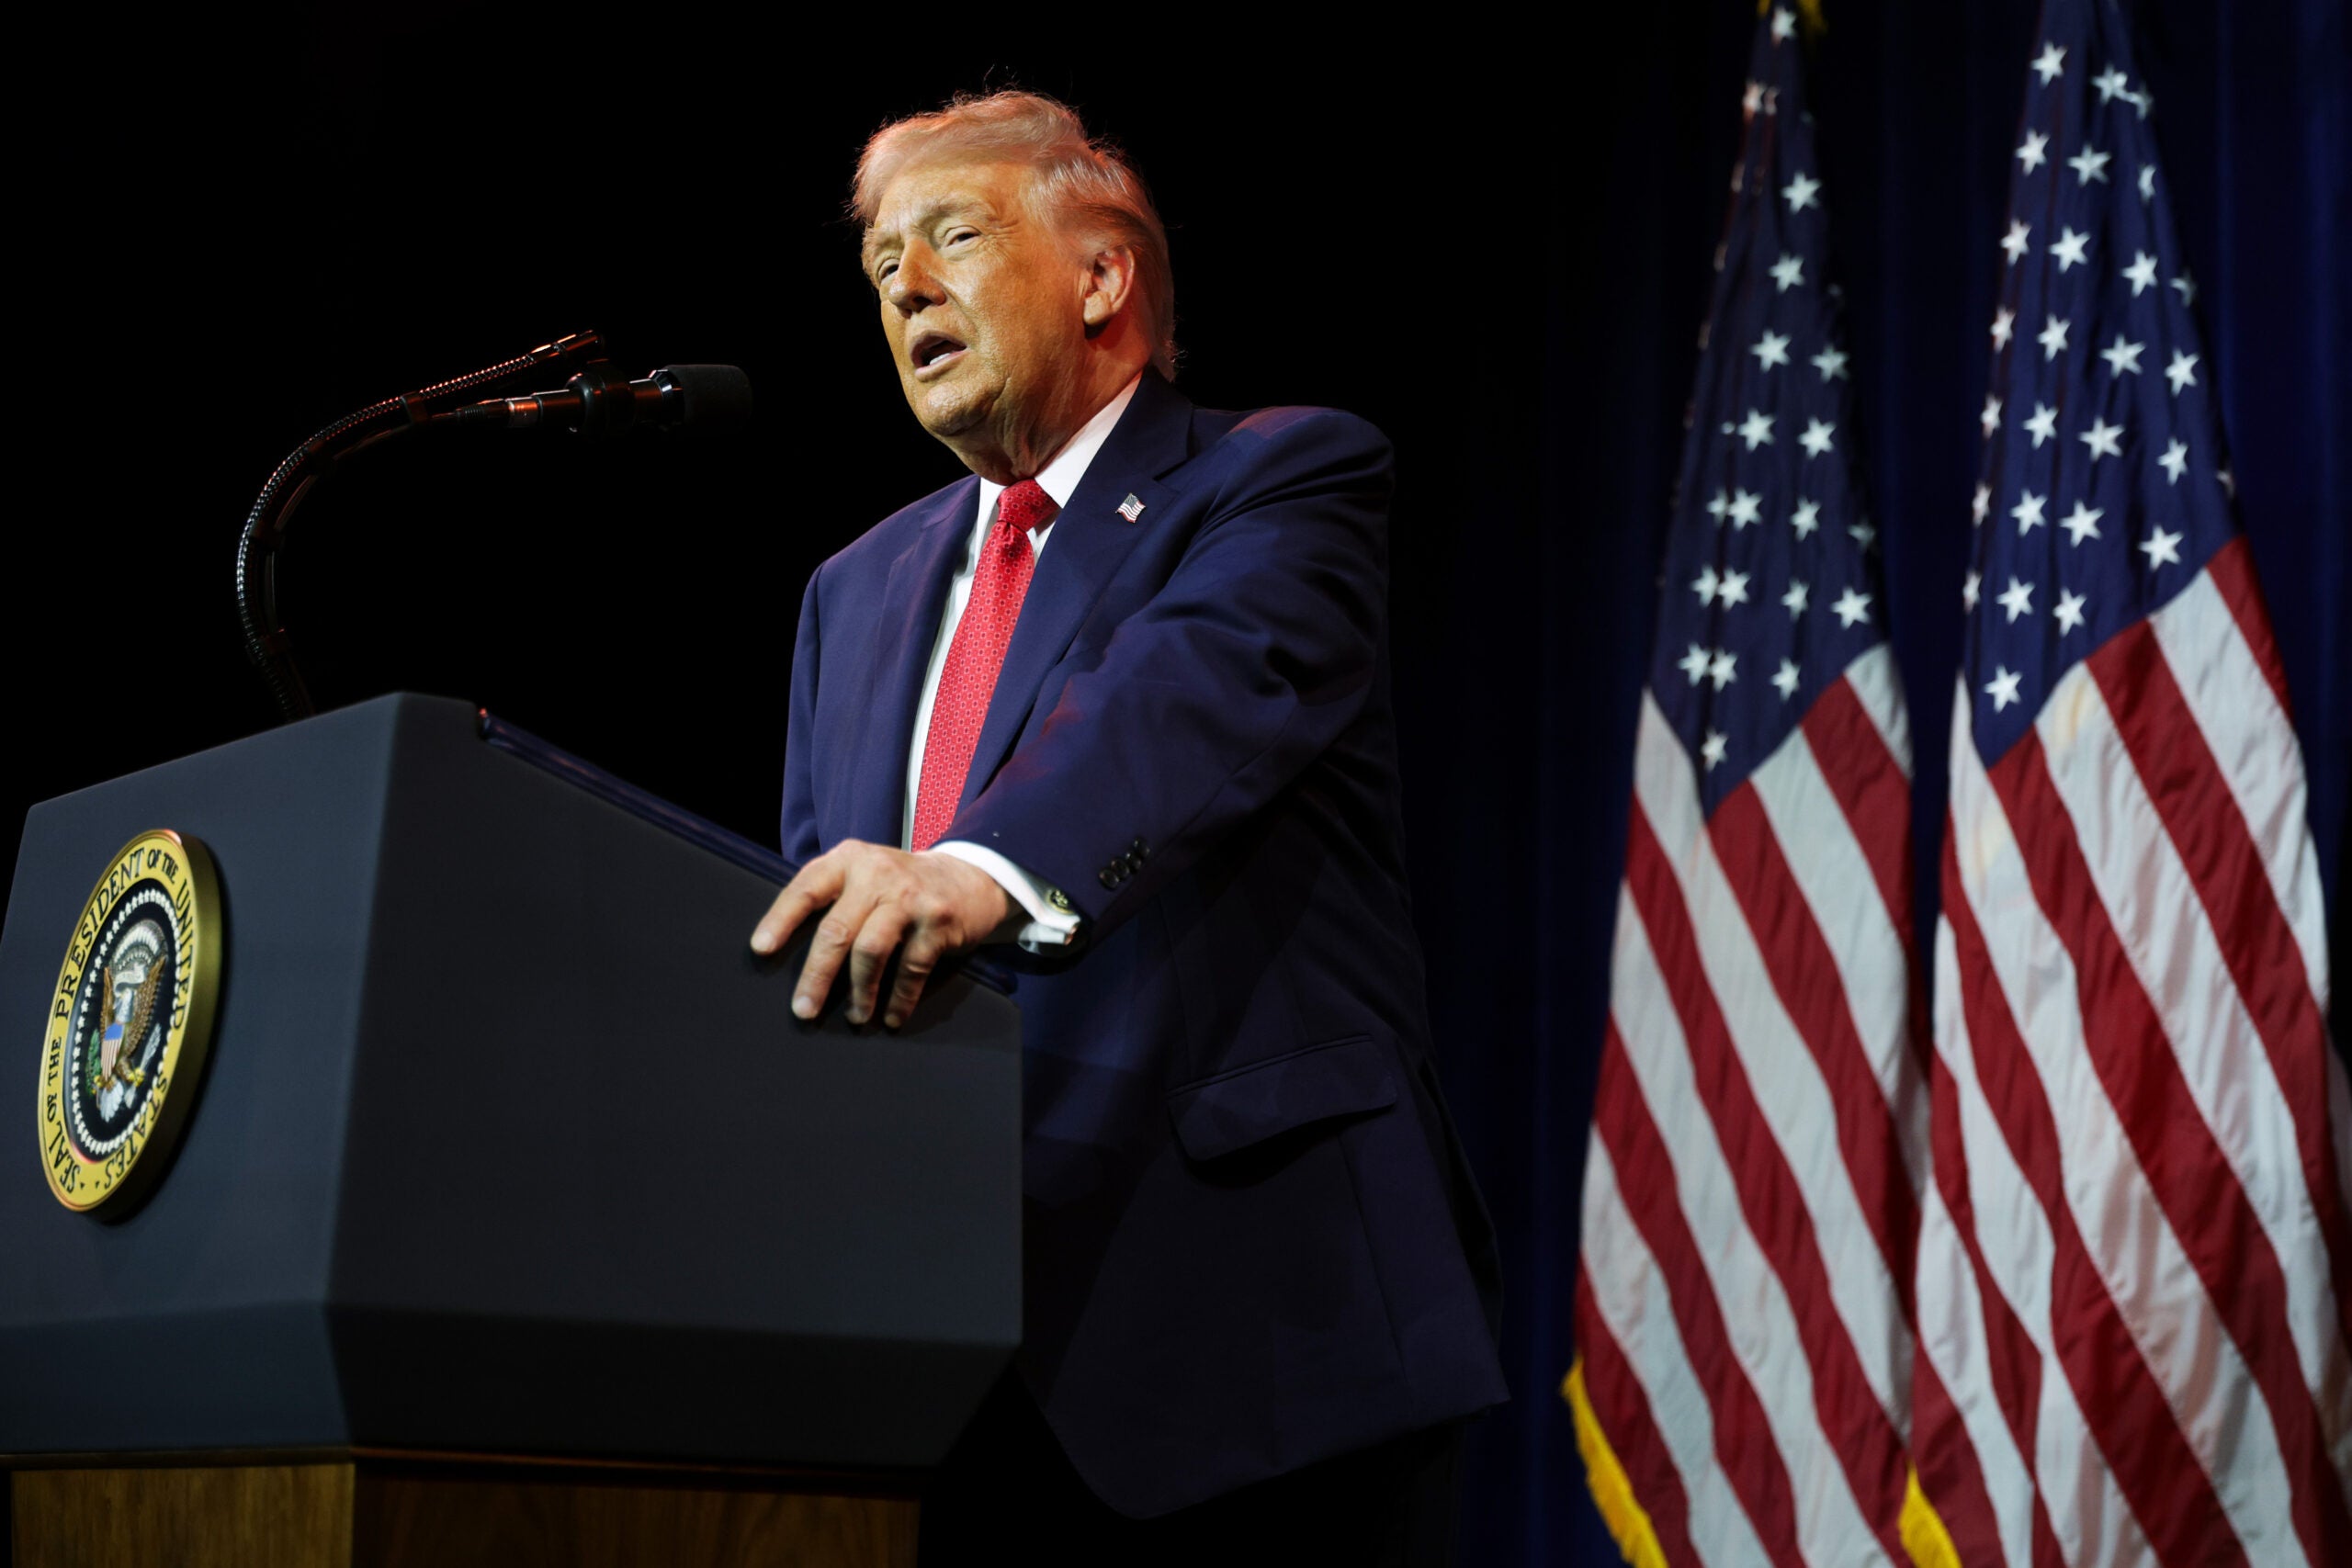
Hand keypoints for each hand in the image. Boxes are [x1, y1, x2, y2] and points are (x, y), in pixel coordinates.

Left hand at [749, 841, 1013, 1028]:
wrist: (970, 878)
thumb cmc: (901, 886)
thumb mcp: (864, 874)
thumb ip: (832, 897)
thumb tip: (783, 948)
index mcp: (849, 860)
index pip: (806, 889)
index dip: (781, 919)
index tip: (761, 949)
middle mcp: (877, 873)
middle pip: (836, 930)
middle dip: (817, 975)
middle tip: (803, 1010)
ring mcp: (910, 896)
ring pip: (871, 951)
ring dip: (860, 992)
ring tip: (854, 1017)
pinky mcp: (938, 921)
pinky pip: (911, 968)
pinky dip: (899, 998)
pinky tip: (890, 1017)